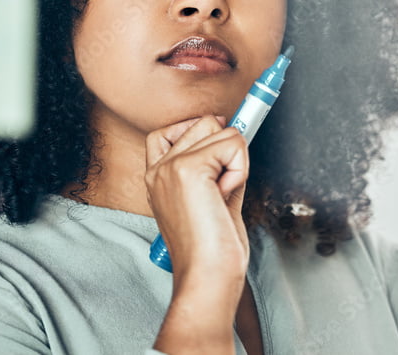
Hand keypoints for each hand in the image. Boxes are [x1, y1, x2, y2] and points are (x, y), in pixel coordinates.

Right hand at [145, 114, 249, 283]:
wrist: (207, 275)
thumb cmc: (213, 248)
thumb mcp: (214, 196)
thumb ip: (218, 164)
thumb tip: (234, 131)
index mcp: (157, 176)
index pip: (173, 130)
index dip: (201, 132)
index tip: (219, 154)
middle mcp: (158, 168)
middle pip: (204, 123)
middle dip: (226, 150)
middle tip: (221, 190)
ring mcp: (171, 166)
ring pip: (221, 130)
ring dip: (235, 162)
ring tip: (222, 196)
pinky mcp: (188, 169)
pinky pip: (233, 144)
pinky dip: (240, 170)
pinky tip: (225, 196)